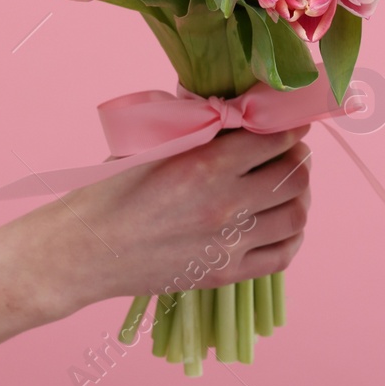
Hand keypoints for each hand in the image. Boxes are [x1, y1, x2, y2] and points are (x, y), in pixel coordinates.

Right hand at [2, 126, 313, 319]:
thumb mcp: (153, 144)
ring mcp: (229, 243)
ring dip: (300, 194)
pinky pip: (283, 254)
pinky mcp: (226, 274)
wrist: (84, 251)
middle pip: (294, 174)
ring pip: (296, 213)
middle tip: (292, 151)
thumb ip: (201, 127)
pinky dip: (294, 235)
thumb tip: (240, 111)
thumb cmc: (111, 191)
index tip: (293, 122)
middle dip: (298, 157)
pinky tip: (285, 222)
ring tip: (291, 185)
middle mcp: (225, 204)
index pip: (275, 139)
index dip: (290, 126)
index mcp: (206, 165)